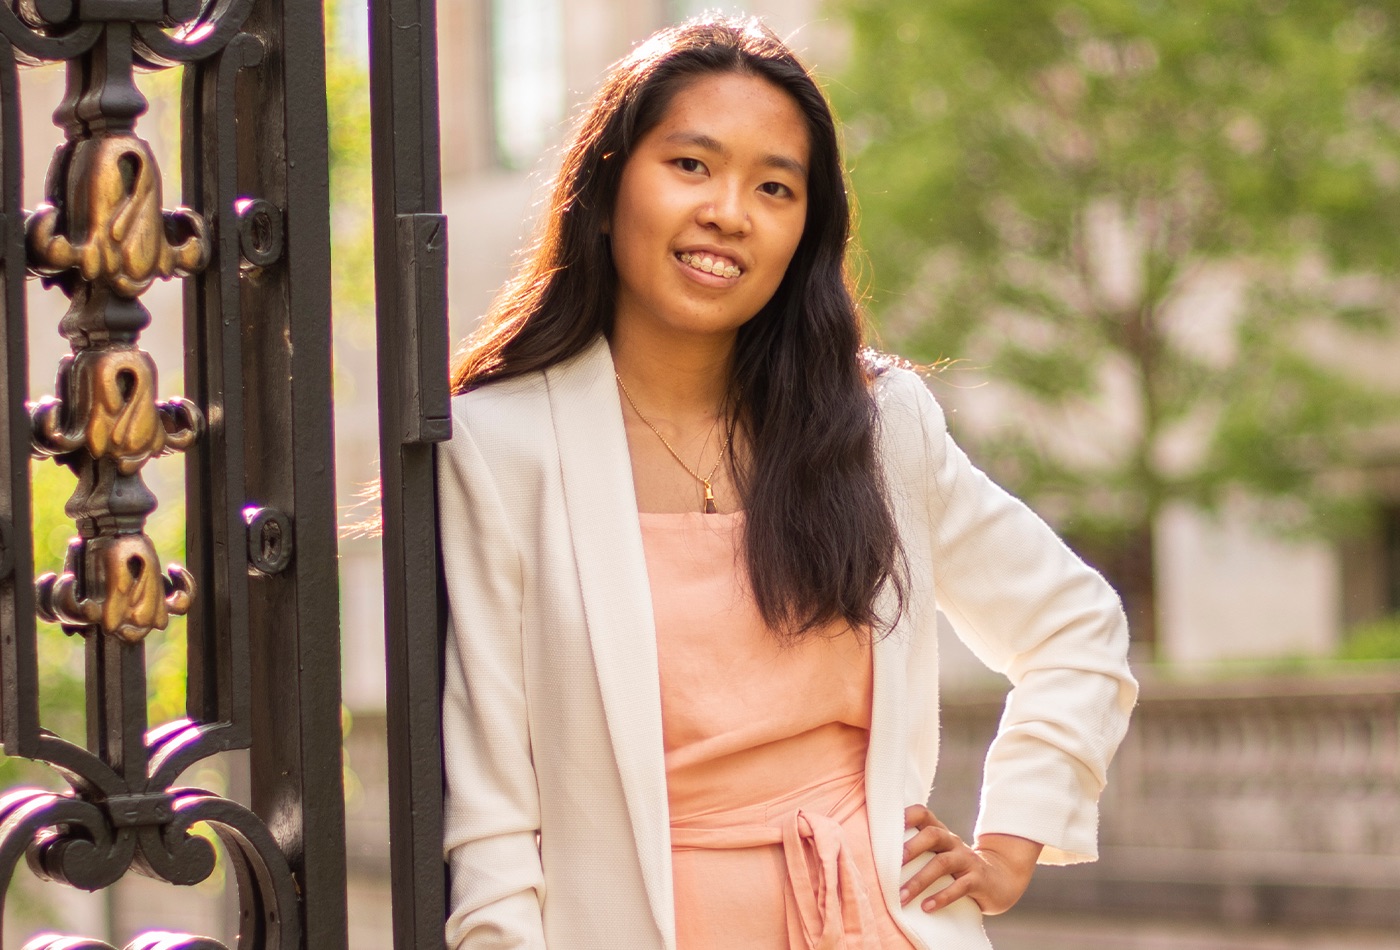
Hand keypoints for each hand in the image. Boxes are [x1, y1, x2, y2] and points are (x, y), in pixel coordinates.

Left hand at [898, 805, 1042, 914]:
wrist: (1000, 879)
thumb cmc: (958, 868)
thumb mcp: (940, 854)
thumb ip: (918, 851)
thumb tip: (878, 859)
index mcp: (941, 833)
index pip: (923, 814)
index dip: (905, 816)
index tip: (884, 828)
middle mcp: (953, 842)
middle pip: (932, 835)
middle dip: (910, 849)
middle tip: (888, 866)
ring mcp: (967, 860)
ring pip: (942, 863)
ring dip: (919, 881)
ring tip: (901, 897)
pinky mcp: (978, 880)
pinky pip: (960, 887)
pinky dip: (942, 897)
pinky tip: (926, 907)